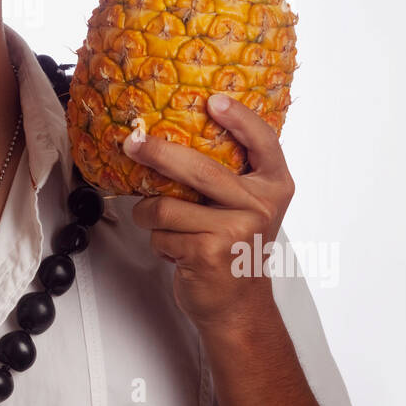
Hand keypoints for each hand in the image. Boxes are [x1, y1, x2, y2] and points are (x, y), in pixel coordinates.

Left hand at [123, 93, 295, 332]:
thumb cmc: (235, 247)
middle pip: (199, 169)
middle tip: (132, 143)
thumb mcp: (248, 206)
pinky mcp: (209, 252)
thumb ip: (231, 174)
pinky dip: (159, 241)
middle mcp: (261, 206)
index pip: (264, 141)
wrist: (239, 306)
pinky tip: (177, 250)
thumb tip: (174, 134)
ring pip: (168, 205)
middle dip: (157, 153)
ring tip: (165, 226)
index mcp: (274, 186)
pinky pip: (161, 233)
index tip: (214, 100)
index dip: (240, 117)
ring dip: (151, 216)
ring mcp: (236, 230)